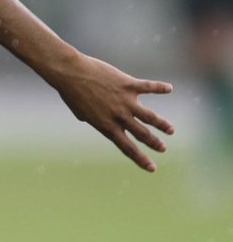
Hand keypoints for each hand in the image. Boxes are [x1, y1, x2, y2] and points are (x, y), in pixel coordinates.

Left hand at [50, 54, 174, 171]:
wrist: (70, 73)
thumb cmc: (71, 91)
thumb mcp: (79, 111)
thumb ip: (88, 118)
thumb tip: (86, 119)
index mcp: (106, 126)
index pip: (127, 147)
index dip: (140, 159)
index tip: (152, 168)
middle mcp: (118, 116)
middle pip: (142, 134)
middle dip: (154, 143)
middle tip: (163, 148)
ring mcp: (125, 101)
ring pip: (150, 116)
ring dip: (162, 124)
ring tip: (170, 130)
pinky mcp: (128, 84)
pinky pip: (148, 87)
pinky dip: (159, 88)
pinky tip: (169, 88)